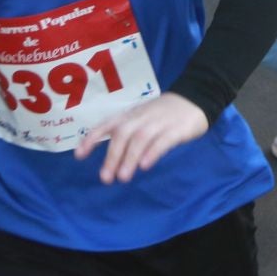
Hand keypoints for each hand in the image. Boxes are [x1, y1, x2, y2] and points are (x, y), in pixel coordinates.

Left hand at [74, 94, 207, 183]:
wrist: (196, 97)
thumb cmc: (163, 112)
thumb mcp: (141, 117)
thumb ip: (127, 132)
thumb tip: (111, 156)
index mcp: (131, 115)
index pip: (107, 125)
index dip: (92, 139)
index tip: (79, 156)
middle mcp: (141, 117)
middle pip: (122, 134)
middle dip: (112, 156)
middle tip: (106, 178)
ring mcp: (159, 122)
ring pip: (140, 139)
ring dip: (129, 158)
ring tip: (123, 177)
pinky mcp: (177, 129)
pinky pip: (163, 141)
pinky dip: (152, 152)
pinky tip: (145, 166)